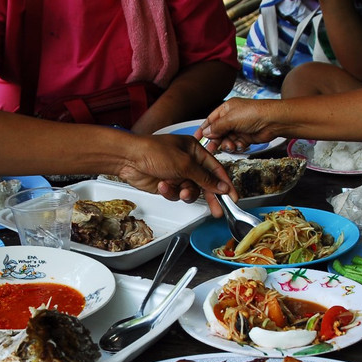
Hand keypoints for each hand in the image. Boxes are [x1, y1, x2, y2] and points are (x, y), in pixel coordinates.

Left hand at [116, 134, 230, 215]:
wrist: (129, 158)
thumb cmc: (153, 151)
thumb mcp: (184, 164)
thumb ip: (205, 177)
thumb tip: (221, 186)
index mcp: (195, 150)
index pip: (215, 168)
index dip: (225, 183)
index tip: (233, 197)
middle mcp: (188, 162)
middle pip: (205, 183)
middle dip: (210, 196)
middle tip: (217, 210)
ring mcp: (177, 174)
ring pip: (191, 191)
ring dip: (186, 193)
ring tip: (181, 192)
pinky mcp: (167, 184)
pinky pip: (176, 194)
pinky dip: (170, 192)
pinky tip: (163, 185)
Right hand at [199, 97, 283, 153]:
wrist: (273, 121)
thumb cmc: (254, 113)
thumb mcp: (231, 118)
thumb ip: (217, 126)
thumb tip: (206, 132)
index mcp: (226, 109)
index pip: (210, 120)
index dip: (203, 129)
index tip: (197, 138)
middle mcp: (232, 118)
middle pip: (218, 132)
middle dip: (216, 140)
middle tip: (212, 149)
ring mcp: (239, 128)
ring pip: (227, 140)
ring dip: (228, 144)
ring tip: (232, 145)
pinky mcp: (246, 136)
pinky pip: (236, 144)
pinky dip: (238, 146)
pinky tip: (241, 144)